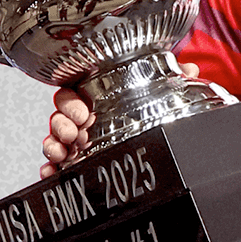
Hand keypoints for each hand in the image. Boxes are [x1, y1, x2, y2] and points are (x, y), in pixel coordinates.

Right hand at [37, 62, 202, 177]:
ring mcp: (76, 141)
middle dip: (61, 124)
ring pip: (54, 139)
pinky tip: (50, 173)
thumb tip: (190, 68)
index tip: (83, 113)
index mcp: (95, 98)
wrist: (151, 152)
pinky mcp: (75, 162)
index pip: (72, 93)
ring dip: (53, 145)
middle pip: (60, 115)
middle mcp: (82, 119)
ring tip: (63, 153)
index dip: (71, 102)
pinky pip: (55, 165)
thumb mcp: (157, 94)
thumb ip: (170, 78)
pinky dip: (50, 169)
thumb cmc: (144, 112)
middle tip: (75, 133)